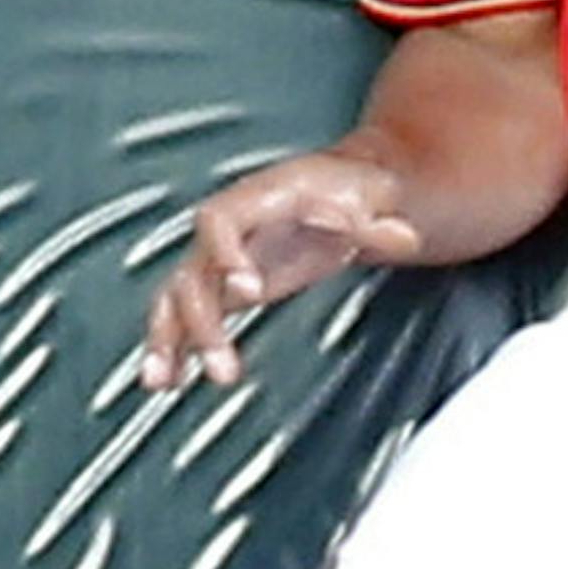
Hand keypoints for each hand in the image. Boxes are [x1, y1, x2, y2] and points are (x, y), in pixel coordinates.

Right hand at [139, 150, 426, 392]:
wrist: (342, 189)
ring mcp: (220, 259)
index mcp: (257, 201)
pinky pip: (182, 314)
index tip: (245, 288)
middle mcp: (229, 230)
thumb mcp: (372, 197)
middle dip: (203, 322)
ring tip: (167, 379)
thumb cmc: (348, 190)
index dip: (225, 253)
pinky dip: (170, 345)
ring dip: (170, 339)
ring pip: (178, 297)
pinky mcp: (221, 286)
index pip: (220, 220)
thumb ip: (380, 222)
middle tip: (224, 364)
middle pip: (195, 272)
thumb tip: (402, 236)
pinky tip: (165, 378)